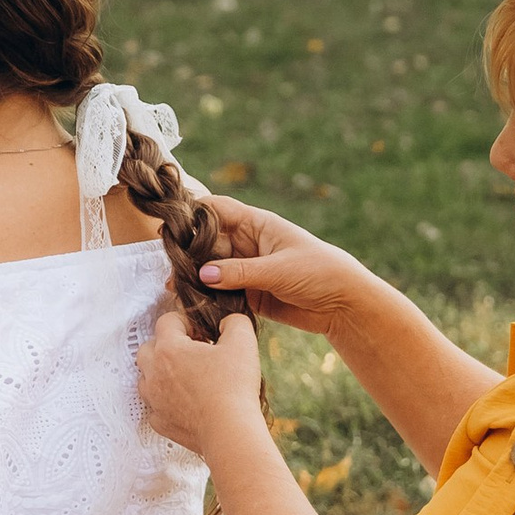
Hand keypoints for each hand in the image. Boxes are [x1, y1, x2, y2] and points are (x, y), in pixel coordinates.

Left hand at [138, 298, 262, 458]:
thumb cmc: (234, 387)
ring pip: (146, 377)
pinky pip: (155, 405)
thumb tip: (227, 322)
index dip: (186, 322)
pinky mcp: (160, 422)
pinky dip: (166, 401)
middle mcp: (153, 372)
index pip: (167, 321)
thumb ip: (234, 322)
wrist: (229, 432)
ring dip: (161, 372)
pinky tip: (187, 402)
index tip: (202, 333)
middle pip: (148, 348)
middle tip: (193, 353)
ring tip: (188, 377)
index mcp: (169, 349)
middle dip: (168, 345)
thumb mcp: (243, 342)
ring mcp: (154, 399)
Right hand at [188, 202, 372, 338]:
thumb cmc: (319, 272)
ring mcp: (247, 269)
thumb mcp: (278, 269)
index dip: (194, 214)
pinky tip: (192, 304)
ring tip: (175, 289)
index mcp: (256, 224)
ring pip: (212, 270)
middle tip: (170, 268)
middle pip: (208, 242)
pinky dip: (208, 298)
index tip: (172, 227)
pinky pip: (222, 293)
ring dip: (196, 278)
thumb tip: (202, 274)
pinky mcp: (249, 294)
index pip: (217, 210)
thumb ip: (240, 272)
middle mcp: (247, 244)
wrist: (344, 304)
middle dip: (190, 253)